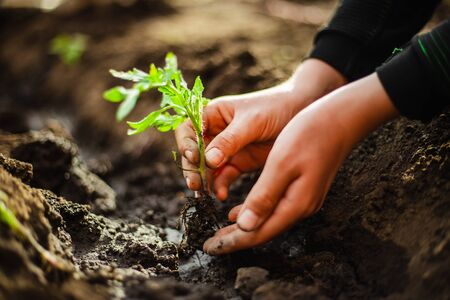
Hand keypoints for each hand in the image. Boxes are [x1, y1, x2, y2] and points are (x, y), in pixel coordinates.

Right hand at [175, 59, 345, 199]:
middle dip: (193, 168)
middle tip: (195, 184)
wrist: (304, 113)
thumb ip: (230, 140)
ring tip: (205, 194)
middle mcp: (216, 132)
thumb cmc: (276, 107)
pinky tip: (222, 195)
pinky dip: (220, 186)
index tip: (195, 157)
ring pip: (206, 168)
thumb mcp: (252, 121)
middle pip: (194, 152)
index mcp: (213, 114)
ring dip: (204, 181)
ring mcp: (227, 150)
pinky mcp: (239, 164)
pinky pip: (223, 177)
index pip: (188, 129)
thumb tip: (208, 160)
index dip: (186, 143)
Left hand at [203, 73, 398, 254]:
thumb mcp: (281, 164)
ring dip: (243, 227)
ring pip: (268, 221)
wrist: (340, 119)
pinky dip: (254, 212)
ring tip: (221, 232)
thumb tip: (245, 226)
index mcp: (295, 204)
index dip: (232, 242)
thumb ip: (263, 196)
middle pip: (263, 231)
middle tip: (210, 245)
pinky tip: (240, 212)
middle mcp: (301, 207)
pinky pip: (274, 208)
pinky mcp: (302, 189)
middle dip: (235, 239)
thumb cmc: (309, 135)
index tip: (210, 247)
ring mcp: (304, 199)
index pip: (259, 233)